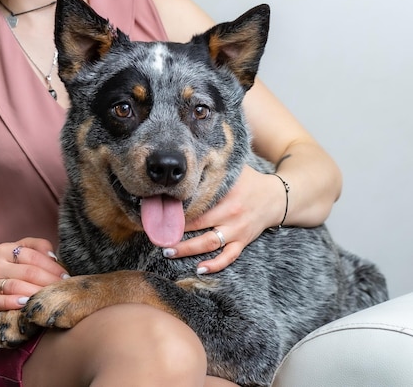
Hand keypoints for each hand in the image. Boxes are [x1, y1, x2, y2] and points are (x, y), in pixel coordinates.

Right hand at [0, 237, 68, 312]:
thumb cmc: (13, 267)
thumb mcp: (24, 250)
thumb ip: (39, 247)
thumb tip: (53, 256)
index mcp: (5, 249)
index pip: (33, 256)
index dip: (52, 267)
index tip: (66, 276)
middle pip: (28, 272)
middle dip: (49, 281)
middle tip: (63, 289)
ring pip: (17, 286)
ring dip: (37, 293)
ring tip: (51, 298)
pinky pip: (1, 302)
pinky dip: (14, 303)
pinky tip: (26, 304)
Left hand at [163, 166, 283, 273]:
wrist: (277, 197)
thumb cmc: (249, 181)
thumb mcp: (233, 169)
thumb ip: (213, 166)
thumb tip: (189, 162)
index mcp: (227, 193)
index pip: (197, 201)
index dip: (177, 208)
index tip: (159, 211)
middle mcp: (231, 213)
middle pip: (198, 224)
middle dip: (175, 230)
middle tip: (156, 234)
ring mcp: (238, 230)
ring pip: (209, 243)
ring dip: (187, 249)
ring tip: (168, 252)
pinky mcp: (243, 241)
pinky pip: (229, 257)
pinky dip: (215, 265)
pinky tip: (200, 269)